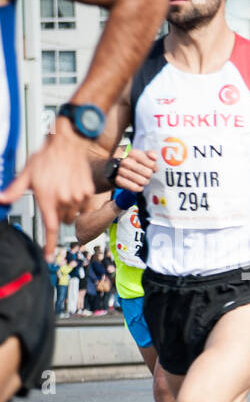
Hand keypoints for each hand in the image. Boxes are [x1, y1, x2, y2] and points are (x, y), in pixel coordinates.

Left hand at [0, 127, 93, 259]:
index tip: (49, 257)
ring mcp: (78, 197)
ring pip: (73, 215)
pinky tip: (72, 188)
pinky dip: (78, 202)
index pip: (49, 228)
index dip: (49, 245)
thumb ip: (14, 190)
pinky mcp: (88, 193)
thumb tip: (1, 200)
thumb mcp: (26, 174)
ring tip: (62, 191)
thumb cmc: (46, 157)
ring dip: (68, 209)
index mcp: (47, 198)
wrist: (68, 144)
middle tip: (52, 199)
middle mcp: (64, 200)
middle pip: (61, 221)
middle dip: (57, 215)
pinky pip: (83, 206)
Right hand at [116, 149, 158, 192]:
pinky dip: (139, 188)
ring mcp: (120, 170)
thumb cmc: (132, 162)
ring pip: (142, 181)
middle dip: (149, 175)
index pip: (151, 164)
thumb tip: (154, 157)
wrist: (115, 168)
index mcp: (132, 153)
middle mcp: (125, 161)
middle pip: (148, 173)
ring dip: (144, 182)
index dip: (154, 168)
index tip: (153, 169)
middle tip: (146, 175)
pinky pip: (134, 187)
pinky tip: (138, 185)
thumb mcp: (141, 155)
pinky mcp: (118, 180)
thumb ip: (150, 154)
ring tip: (142, 180)